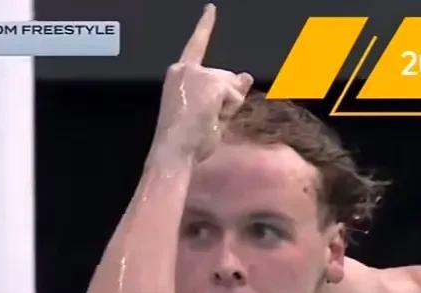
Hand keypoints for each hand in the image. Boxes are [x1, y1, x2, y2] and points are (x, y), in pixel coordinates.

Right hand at [152, 3, 252, 162]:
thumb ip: (226, 94)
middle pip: (225, 76)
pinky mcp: (210, 82)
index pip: (196, 45)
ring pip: (231, 86)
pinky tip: (210, 120)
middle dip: (226, 98)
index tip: (211, 9)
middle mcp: (185, 69)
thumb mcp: (209, 114)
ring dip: (227, 107)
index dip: (205, 26)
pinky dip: (228, 110)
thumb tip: (247, 76)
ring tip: (206, 122)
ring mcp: (197, 74)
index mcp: (179, 75)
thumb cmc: (185, 139)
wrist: (174, 151)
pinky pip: (234, 96)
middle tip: (206, 121)